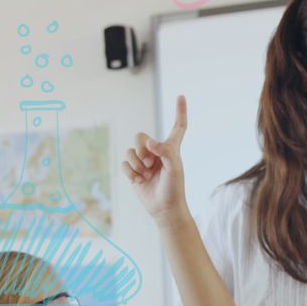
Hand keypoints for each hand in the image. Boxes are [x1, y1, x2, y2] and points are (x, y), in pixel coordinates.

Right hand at [122, 95, 190, 225]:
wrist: (164, 209)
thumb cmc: (174, 188)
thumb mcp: (174, 168)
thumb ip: (165, 152)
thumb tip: (150, 142)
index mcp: (172, 148)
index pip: (178, 126)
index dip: (180, 111)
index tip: (181, 96)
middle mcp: (157, 152)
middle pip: (140, 136)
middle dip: (142, 150)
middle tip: (150, 164)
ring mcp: (144, 161)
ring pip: (130, 151)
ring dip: (137, 164)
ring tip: (147, 175)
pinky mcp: (134, 171)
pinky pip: (125, 163)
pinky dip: (131, 172)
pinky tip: (140, 181)